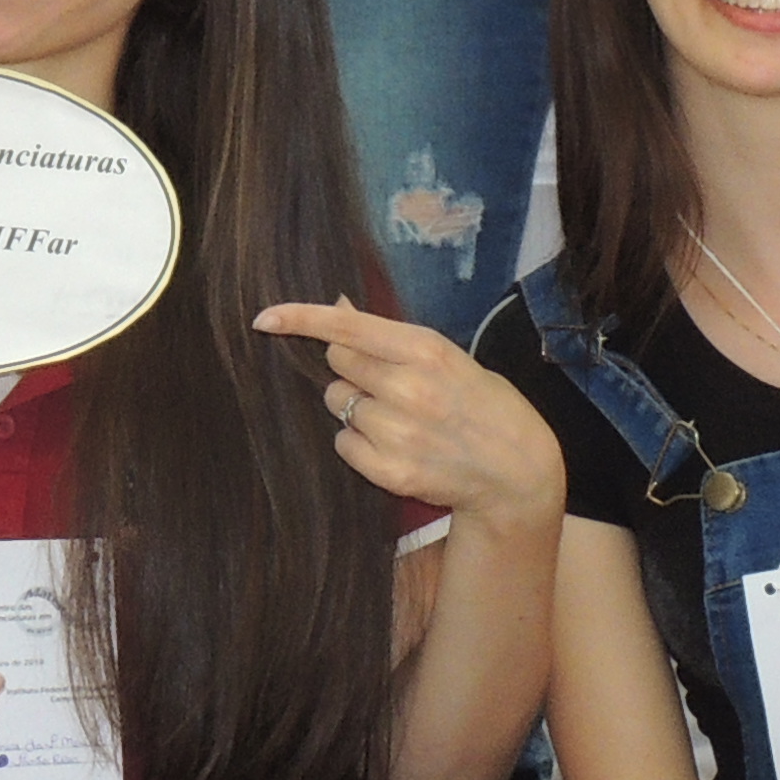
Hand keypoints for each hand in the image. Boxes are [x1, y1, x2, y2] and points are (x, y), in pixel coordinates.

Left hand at [252, 300, 562, 531]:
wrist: (516, 471)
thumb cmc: (483, 404)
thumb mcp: (448, 357)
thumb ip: (393, 339)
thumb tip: (339, 307)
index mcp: (425, 350)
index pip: (348, 326)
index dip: (300, 318)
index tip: (264, 317)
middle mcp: (408, 388)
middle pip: (337, 362)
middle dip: (350, 367)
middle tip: (383, 381)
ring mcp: (398, 433)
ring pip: (338, 404)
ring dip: (354, 406)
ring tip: (395, 418)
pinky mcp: (390, 471)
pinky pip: (344, 444)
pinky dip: (359, 442)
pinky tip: (393, 445)